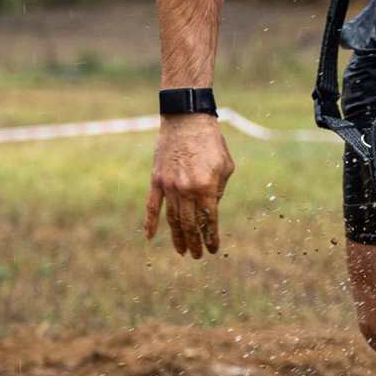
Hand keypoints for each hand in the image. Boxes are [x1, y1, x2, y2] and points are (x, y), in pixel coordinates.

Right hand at [145, 114, 233, 257]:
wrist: (186, 120)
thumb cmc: (211, 142)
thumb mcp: (225, 166)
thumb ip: (219, 190)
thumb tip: (210, 208)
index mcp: (206, 187)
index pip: (209, 220)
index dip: (211, 237)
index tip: (213, 250)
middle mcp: (186, 190)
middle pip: (190, 224)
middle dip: (195, 242)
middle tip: (197, 256)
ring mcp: (169, 186)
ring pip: (172, 219)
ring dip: (178, 237)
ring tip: (182, 251)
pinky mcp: (157, 180)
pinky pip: (152, 206)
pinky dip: (150, 223)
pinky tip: (150, 237)